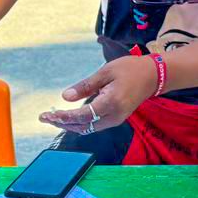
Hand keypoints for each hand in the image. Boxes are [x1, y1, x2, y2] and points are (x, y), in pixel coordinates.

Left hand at [39, 55, 158, 134]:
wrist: (153, 76)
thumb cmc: (130, 69)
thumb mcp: (105, 72)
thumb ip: (85, 86)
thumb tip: (65, 97)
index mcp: (111, 103)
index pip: (82, 116)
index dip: (64, 117)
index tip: (48, 115)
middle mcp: (113, 116)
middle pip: (83, 126)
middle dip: (62, 123)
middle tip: (44, 117)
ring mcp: (116, 120)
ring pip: (88, 128)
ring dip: (70, 125)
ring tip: (53, 118)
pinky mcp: (116, 119)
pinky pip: (95, 125)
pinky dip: (80, 123)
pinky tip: (69, 119)